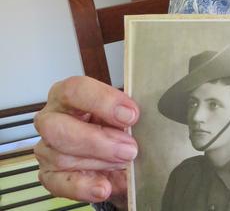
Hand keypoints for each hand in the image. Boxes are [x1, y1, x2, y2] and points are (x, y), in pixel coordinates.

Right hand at [34, 76, 139, 208]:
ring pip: (63, 157)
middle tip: (129, 148)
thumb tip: (135, 117)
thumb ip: (126, 114)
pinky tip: (103, 187)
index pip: (75, 90)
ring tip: (124, 163)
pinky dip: (84, 187)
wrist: (116, 155)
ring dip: (99, 162)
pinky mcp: (49, 175)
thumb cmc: (116, 125)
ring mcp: (46, 148)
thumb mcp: (123, 115)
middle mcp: (52, 119)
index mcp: (68, 95)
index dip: (103, 102)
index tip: (131, 115)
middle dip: (97, 139)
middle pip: (59, 127)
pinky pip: (60, 184)